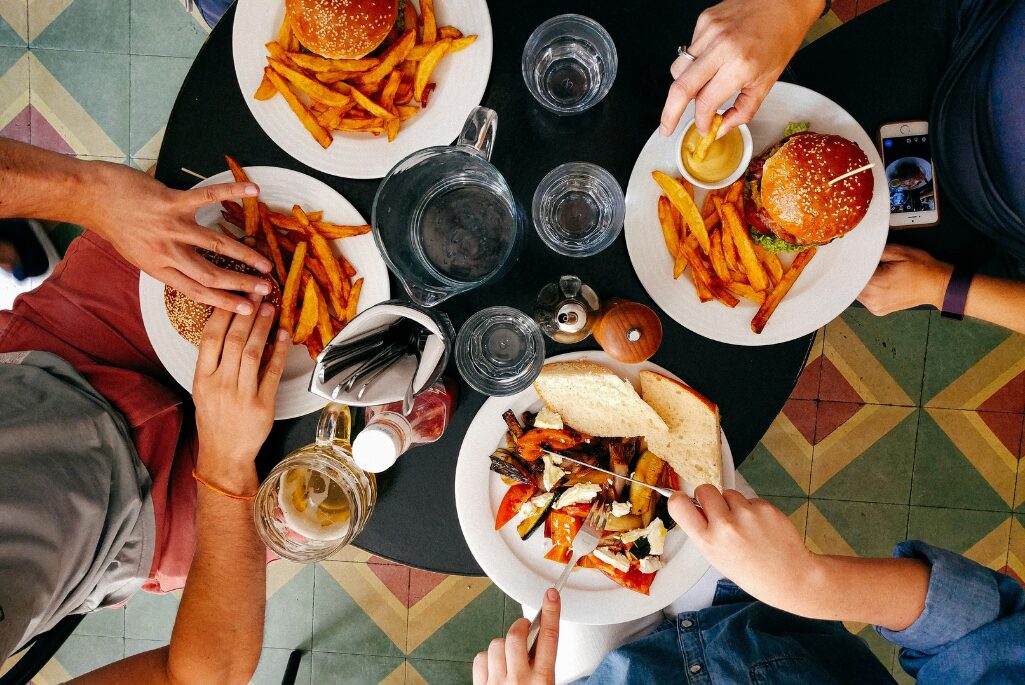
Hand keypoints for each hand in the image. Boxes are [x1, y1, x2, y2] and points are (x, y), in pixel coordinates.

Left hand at [83, 161, 273, 313]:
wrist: (92, 198)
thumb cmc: (116, 225)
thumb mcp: (138, 255)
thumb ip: (165, 264)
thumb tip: (191, 272)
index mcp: (159, 268)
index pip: (197, 291)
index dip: (225, 302)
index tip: (247, 309)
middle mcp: (167, 252)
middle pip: (211, 274)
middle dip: (241, 284)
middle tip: (265, 289)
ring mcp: (171, 226)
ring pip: (215, 244)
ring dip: (244, 255)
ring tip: (265, 263)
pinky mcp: (172, 202)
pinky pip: (207, 197)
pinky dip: (232, 192)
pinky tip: (253, 191)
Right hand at [192, 298, 289, 491]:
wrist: (224, 454)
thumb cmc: (214, 419)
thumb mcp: (203, 389)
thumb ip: (213, 362)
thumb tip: (230, 328)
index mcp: (202, 378)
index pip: (210, 338)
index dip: (223, 313)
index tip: (234, 295)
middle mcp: (220, 384)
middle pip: (234, 341)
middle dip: (247, 313)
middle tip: (257, 293)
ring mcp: (242, 395)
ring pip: (253, 353)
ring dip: (263, 327)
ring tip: (270, 308)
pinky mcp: (262, 405)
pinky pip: (272, 373)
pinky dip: (280, 352)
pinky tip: (284, 335)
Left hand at [473, 589, 559, 684]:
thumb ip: (541, 663)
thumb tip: (536, 636)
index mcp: (542, 680)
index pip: (549, 637)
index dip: (550, 612)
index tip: (551, 595)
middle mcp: (520, 679)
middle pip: (516, 635)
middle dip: (519, 626)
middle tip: (523, 629)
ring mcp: (498, 682)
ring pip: (496, 644)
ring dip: (502, 646)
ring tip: (508, 658)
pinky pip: (481, 658)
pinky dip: (487, 658)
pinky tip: (495, 667)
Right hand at [660, 0, 822, 136]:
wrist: (786, 1)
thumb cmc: (781, 37)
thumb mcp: (768, 82)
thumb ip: (743, 111)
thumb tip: (721, 127)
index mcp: (740, 65)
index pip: (706, 102)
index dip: (701, 121)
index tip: (703, 127)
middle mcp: (721, 47)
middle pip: (680, 88)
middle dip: (669, 113)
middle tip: (667, 127)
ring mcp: (710, 31)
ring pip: (678, 69)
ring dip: (684, 86)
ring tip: (700, 87)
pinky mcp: (704, 20)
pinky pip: (689, 51)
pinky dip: (695, 63)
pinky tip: (712, 59)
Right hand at [669, 486, 818, 609]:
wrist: (790, 577)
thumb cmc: (752, 572)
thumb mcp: (717, 558)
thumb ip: (704, 532)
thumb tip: (696, 508)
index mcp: (708, 541)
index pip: (679, 505)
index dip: (679, 499)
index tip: (684, 500)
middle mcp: (725, 525)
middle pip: (704, 489)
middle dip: (709, 498)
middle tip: (719, 512)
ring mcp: (746, 514)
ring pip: (729, 493)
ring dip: (734, 504)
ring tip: (746, 526)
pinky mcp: (765, 507)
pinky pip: (750, 499)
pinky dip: (753, 509)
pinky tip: (761, 527)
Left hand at [858, 244, 952, 314]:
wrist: (937, 285)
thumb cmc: (921, 268)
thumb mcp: (898, 251)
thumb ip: (874, 251)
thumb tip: (858, 252)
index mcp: (875, 285)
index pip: (849, 274)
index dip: (849, 264)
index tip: (849, 257)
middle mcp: (872, 300)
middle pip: (850, 284)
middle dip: (855, 272)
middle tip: (864, 262)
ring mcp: (875, 307)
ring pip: (856, 292)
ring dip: (860, 281)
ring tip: (875, 272)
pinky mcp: (878, 310)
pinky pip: (864, 298)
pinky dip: (867, 289)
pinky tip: (878, 281)